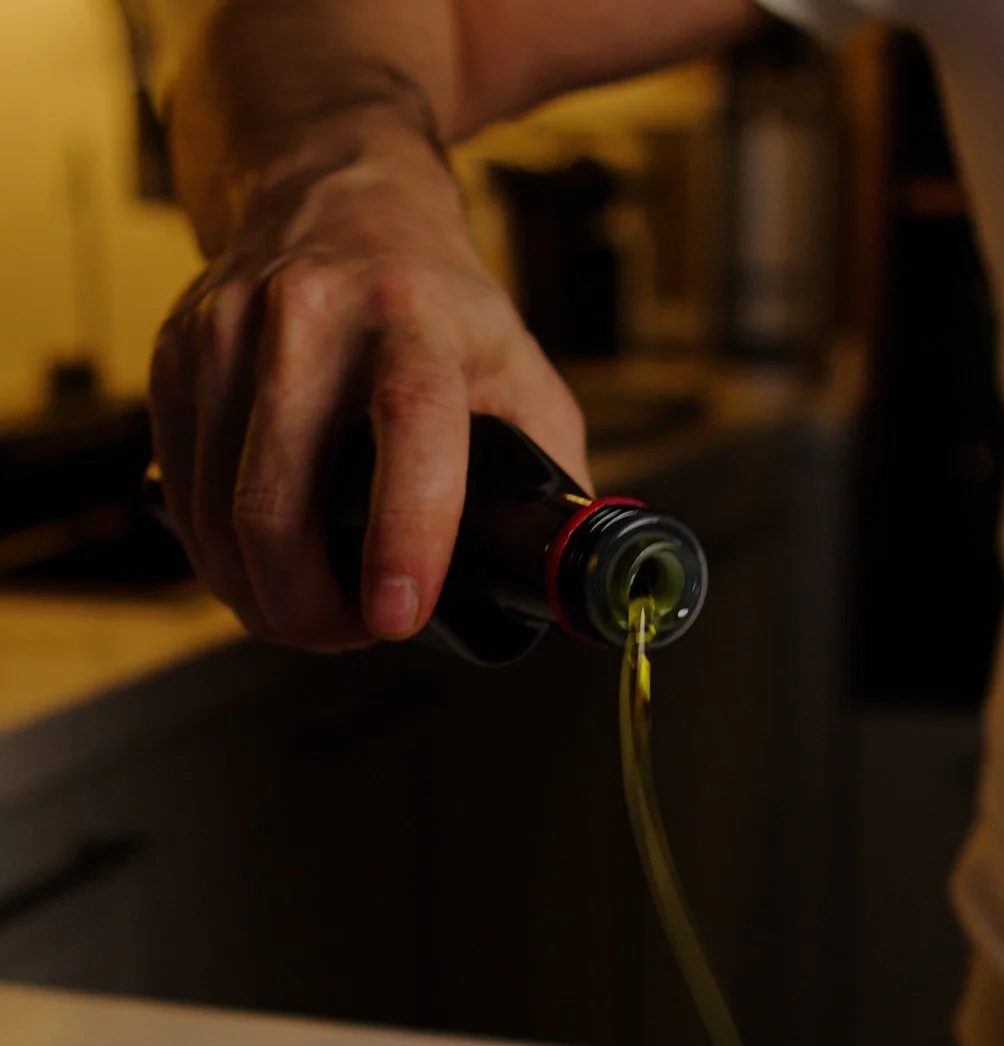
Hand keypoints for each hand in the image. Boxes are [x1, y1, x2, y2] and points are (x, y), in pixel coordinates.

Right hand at [149, 117, 588, 650]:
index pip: (409, 427)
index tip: (396, 620)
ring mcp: (229, 328)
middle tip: (348, 637)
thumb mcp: (518, 364)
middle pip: (279, 499)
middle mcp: (313, 312)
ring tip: (307, 614)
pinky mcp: (176, 352)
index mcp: (418, 316)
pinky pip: (184, 493)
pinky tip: (257, 569)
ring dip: (259, 596)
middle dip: (307, 607)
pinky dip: (217, 557)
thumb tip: (563, 582)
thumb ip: (549, 470)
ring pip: (220, 513)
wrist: (335, 187)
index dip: (404, 536)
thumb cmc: (439, 302)